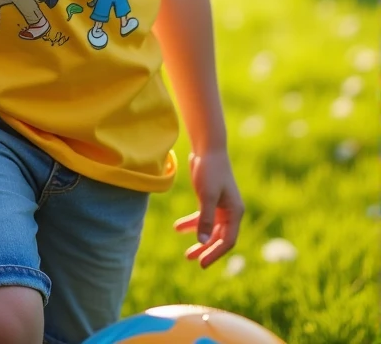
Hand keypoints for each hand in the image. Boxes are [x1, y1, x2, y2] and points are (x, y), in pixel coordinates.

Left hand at [174, 150, 243, 267]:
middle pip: (219, 238)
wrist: (207, 148)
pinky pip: (201, 217)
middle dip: (206, 250)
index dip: (215, 253)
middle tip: (192, 260)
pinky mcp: (209, 200)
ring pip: (210, 230)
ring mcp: (220, 206)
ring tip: (186, 254)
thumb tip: (202, 242)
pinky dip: (191, 224)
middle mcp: (230, 212)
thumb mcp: (207, 196)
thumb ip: (205, 219)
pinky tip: (177, 228)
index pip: (228, 240)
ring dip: (198, 240)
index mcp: (235, 212)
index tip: (202, 263)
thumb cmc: (210, 170)